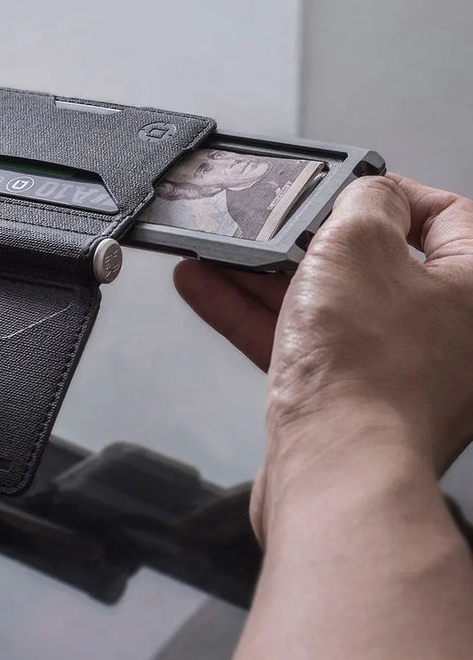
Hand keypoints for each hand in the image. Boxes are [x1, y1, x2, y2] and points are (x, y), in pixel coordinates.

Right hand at [175, 174, 472, 539]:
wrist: (334, 469)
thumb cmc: (362, 371)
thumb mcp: (355, 245)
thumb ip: (365, 200)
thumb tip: (368, 194)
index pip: (446, 215)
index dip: (390, 192)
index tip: (346, 189)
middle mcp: (451, 334)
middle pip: (374, 263)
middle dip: (308, 239)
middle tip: (272, 225)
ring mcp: (399, 370)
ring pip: (330, 304)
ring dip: (269, 276)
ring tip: (221, 251)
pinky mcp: (351, 397)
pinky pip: (306, 342)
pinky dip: (261, 316)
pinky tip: (210, 290)